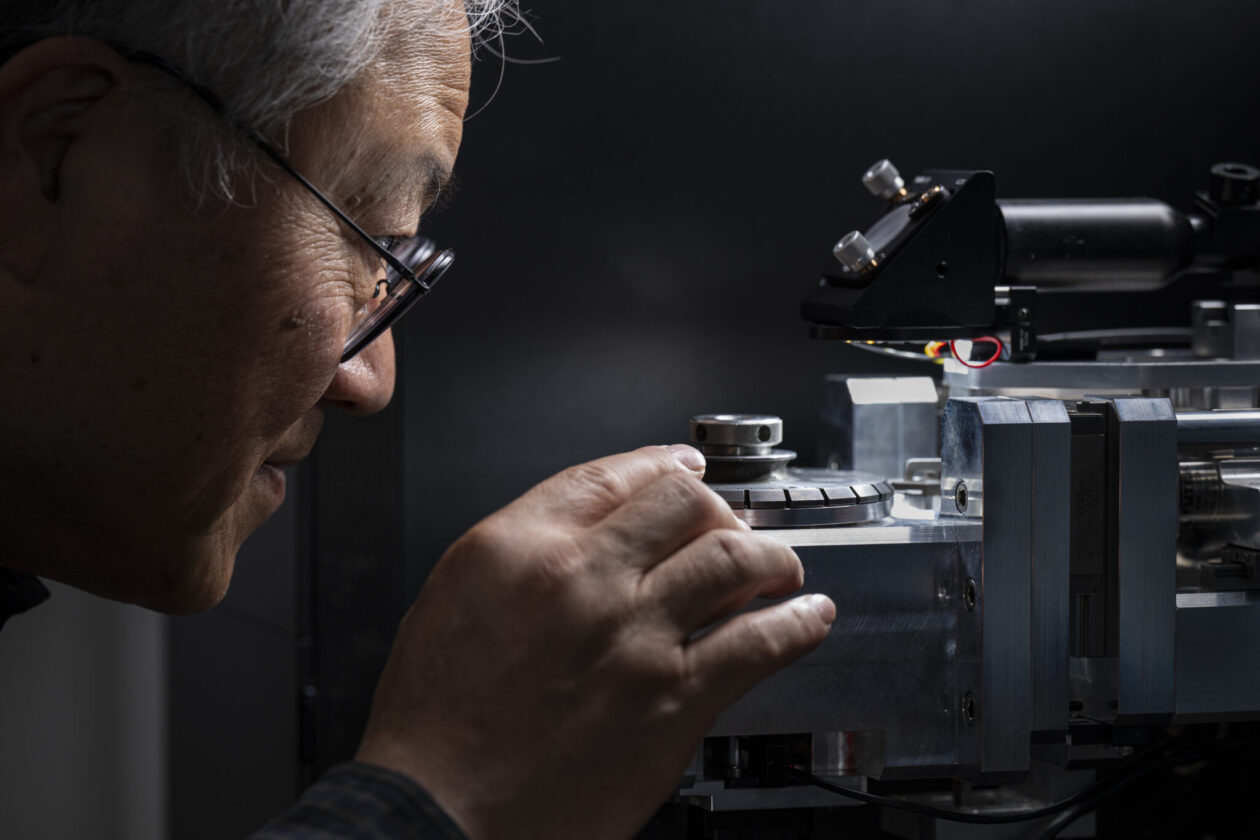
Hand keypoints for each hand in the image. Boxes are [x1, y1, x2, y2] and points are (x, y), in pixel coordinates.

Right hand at [355, 444, 834, 838]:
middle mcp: (584, 577)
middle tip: (732, 522)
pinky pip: (759, 642)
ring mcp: (636, 635)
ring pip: (733, 556)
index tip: (685, 468)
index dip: (663, 464)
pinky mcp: (675, 698)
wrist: (439, 810)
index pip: (613, 475)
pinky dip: (797, 623)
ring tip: (782, 565)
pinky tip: (809, 616)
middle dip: (719, 508)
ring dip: (771, 554)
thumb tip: (585, 528)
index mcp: (520, 546)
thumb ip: (521, 552)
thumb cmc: (436, 721)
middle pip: (685, 503)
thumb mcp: (452, 598)